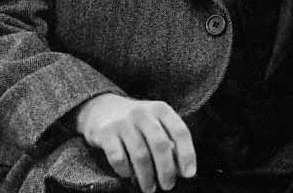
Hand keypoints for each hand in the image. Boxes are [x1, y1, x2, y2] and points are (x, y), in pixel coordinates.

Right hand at [75, 93, 196, 192]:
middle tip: (168, 186)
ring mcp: (124, 122)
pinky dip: (125, 171)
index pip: (180, 131)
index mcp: (161, 109)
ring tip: (149, 188)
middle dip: (166, 170)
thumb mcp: (155, 122)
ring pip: (140, 155)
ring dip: (147, 176)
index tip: (189, 174)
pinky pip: (118, 158)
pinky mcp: (106, 133)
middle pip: (160, 145)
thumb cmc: (137, 122)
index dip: (187, 154)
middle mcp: (143, 113)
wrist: (102, 108)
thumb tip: (181, 169)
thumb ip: (169, 140)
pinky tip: (128, 175)